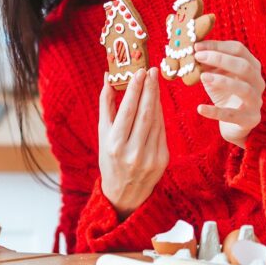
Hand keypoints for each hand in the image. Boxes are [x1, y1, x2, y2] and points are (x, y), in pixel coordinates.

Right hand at [98, 67, 169, 219]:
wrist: (124, 193)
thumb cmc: (109, 158)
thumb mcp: (102, 134)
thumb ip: (106, 106)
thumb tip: (108, 78)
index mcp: (115, 145)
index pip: (128, 111)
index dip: (134, 90)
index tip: (139, 72)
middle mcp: (133, 152)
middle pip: (145, 114)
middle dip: (149, 90)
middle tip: (151, 71)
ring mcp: (150, 157)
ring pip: (156, 121)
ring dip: (156, 99)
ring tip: (154, 82)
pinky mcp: (163, 160)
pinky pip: (162, 131)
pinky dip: (160, 114)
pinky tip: (157, 102)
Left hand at [193, 40, 264, 148]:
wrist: (233, 123)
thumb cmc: (224, 93)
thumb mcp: (216, 75)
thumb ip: (208, 64)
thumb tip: (193, 51)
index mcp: (252, 66)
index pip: (238, 49)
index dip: (217, 46)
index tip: (197, 46)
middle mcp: (258, 82)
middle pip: (244, 66)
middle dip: (220, 59)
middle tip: (198, 57)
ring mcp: (256, 102)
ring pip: (244, 89)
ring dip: (222, 81)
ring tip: (203, 77)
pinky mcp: (249, 120)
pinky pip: (232, 115)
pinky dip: (215, 111)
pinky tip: (200, 108)